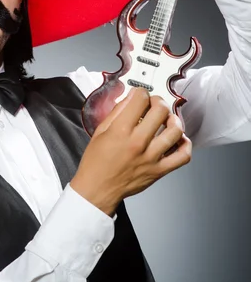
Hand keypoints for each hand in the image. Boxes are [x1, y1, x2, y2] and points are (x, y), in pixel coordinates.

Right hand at [71, 88, 191, 215]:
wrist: (97, 189)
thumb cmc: (96, 163)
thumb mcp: (101, 131)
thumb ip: (117, 112)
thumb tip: (131, 98)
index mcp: (121, 131)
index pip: (140, 99)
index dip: (141, 92)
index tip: (140, 95)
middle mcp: (138, 143)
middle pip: (160, 110)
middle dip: (158, 101)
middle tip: (154, 105)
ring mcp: (151, 157)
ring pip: (175, 130)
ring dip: (173, 119)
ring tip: (167, 119)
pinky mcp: (159, 170)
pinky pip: (183, 156)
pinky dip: (185, 145)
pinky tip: (178, 139)